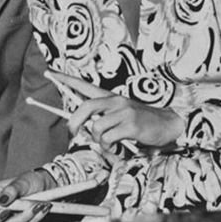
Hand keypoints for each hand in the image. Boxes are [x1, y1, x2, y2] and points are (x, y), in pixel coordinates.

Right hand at [0, 169, 57, 221]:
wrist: (47, 186)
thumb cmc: (31, 180)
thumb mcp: (22, 181)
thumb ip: (12, 189)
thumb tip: (1, 199)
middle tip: (9, 211)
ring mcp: (6, 217)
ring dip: (22, 217)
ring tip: (36, 205)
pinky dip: (32, 218)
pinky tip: (40, 208)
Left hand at [48, 70, 182, 149]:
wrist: (170, 123)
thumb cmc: (143, 122)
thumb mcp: (121, 116)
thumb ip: (103, 119)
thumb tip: (84, 130)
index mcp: (111, 97)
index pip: (84, 85)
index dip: (65, 79)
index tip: (50, 73)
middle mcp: (115, 101)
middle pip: (84, 107)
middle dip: (74, 122)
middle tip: (73, 132)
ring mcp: (123, 112)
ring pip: (96, 127)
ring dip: (97, 141)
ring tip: (108, 144)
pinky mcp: (131, 125)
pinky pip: (108, 139)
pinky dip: (108, 148)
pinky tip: (118, 148)